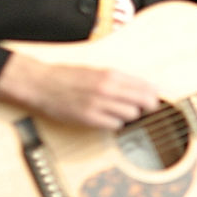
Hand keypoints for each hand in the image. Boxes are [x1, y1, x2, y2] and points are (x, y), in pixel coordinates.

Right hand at [0, 52, 161, 129]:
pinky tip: (106, 118)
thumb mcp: (98, 71)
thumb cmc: (69, 76)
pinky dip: (114, 124)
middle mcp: (108, 88)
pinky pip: (115, 125)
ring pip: (132, 115)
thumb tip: (148, 89)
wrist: (41, 84)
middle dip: (148, 106)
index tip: (155, 98)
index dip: (154, 94)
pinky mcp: (89, 119)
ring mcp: (99, 104)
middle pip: (145, 102)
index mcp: (112, 74)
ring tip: (118, 111)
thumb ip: (121, 80)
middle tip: (144, 108)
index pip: (147, 86)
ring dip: (129, 115)